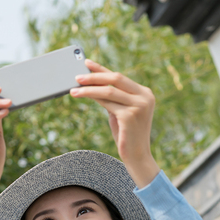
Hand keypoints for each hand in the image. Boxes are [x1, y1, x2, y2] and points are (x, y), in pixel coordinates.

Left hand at [70, 59, 159, 186]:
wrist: (137, 156)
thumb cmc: (126, 135)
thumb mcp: (119, 112)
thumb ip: (112, 98)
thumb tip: (92, 85)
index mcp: (144, 93)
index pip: (120, 77)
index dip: (102, 69)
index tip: (87, 63)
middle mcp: (145, 97)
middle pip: (116, 79)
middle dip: (94, 76)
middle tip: (77, 76)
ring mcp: (139, 105)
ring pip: (109, 90)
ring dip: (89, 89)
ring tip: (74, 89)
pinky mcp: (130, 116)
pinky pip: (107, 103)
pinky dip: (92, 97)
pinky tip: (81, 96)